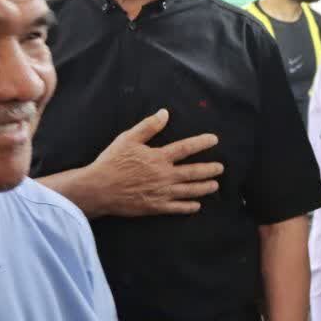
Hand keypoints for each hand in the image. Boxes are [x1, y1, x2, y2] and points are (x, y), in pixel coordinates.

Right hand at [74, 109, 221, 216]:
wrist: (99, 188)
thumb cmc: (112, 162)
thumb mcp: (128, 138)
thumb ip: (148, 126)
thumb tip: (165, 113)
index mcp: (158, 157)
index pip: (186, 148)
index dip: (202, 143)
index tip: (214, 140)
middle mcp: (164, 175)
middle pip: (193, 172)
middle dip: (209, 170)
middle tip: (220, 168)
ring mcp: (161, 193)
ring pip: (189, 191)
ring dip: (204, 188)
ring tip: (215, 186)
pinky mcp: (155, 207)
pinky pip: (176, 208)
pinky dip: (188, 207)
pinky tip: (197, 206)